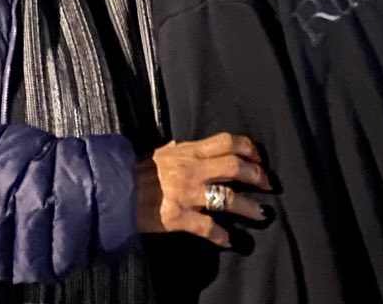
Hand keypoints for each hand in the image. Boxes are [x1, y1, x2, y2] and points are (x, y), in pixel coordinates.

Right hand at [135, 132, 272, 246]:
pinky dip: (221, 235)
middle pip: (233, 167)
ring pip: (227, 198)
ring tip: (261, 213)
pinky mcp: (179, 217)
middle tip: (269, 184)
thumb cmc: (137, 171)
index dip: (247, 147)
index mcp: (188, 151)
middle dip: (256, 175)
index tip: (259, 156)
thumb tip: (184, 143)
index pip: (225, 142)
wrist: (114, 191)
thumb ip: (179, 149)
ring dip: (248, 207)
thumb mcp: (161, 152)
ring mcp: (186, 194)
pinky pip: (207, 227)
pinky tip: (230, 240)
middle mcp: (191, 170)